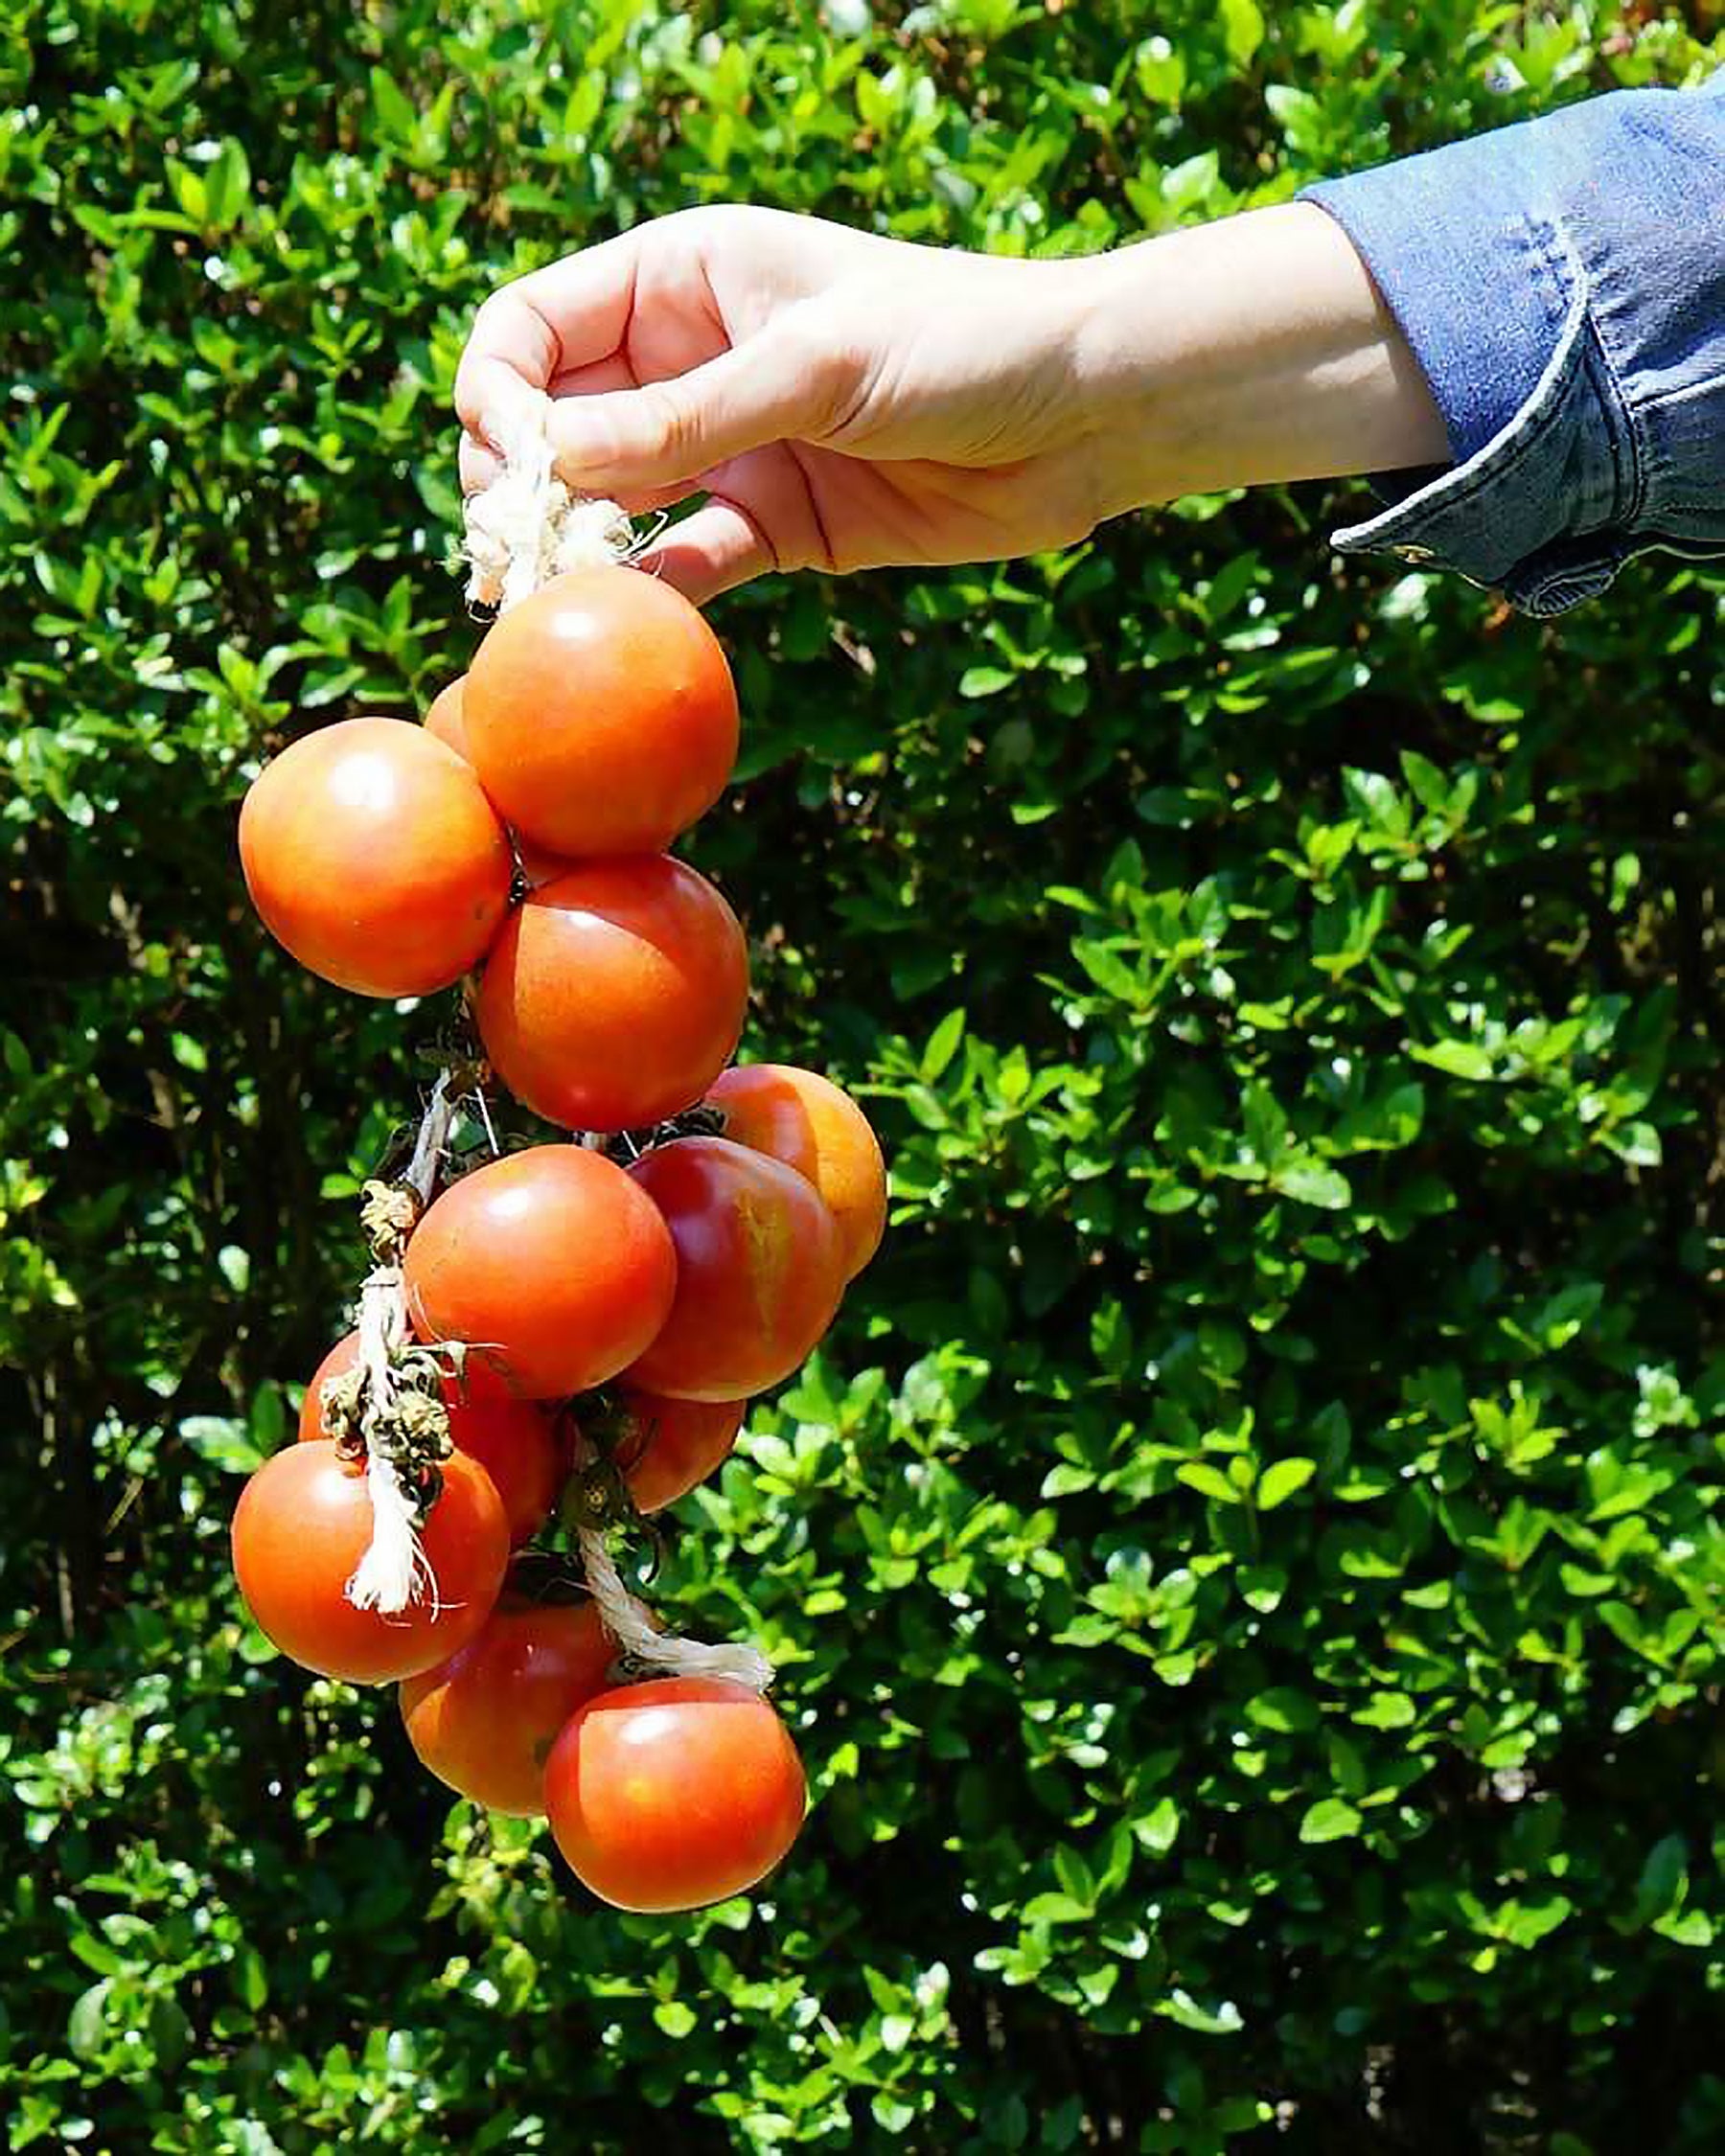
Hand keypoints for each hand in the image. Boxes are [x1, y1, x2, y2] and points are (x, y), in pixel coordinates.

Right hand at [455, 203, 1446, 601]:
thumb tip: (555, 467)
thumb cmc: (959, 341)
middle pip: (554, 426)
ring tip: (543, 600)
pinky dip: (650, 591)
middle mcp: (689, 362)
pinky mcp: (773, 528)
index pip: (533, 328)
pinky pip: (684, 564)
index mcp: (683, 278)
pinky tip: (628, 617)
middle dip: (522, 485)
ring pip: (609, 505)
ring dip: (571, 552)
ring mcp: (727, 450)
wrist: (1081, 415)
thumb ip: (685, 419)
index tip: (515, 462)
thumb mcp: (813, 366)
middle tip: (511, 551)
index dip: (499, 393)